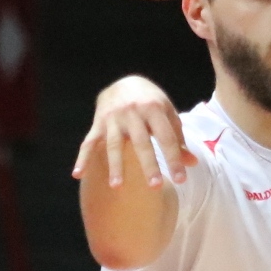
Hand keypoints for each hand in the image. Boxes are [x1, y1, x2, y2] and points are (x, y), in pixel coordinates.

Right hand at [72, 76, 188, 190]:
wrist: (123, 83)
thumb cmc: (151, 103)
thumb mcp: (167, 115)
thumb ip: (178, 139)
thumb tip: (192, 164)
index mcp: (154, 108)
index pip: (166, 138)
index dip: (174, 158)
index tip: (181, 179)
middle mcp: (133, 112)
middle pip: (141, 142)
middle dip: (148, 164)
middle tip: (155, 187)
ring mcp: (113, 119)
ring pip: (114, 145)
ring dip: (115, 166)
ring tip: (117, 187)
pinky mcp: (98, 124)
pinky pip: (89, 142)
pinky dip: (82, 158)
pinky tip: (78, 174)